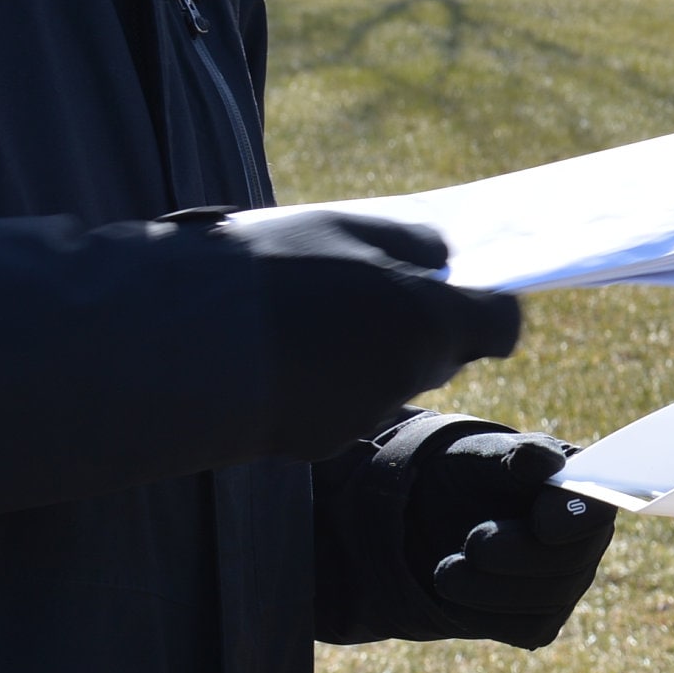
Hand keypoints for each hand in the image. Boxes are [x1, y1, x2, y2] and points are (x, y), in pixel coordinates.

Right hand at [221, 212, 522, 458]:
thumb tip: (442, 256)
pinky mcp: (316, 443)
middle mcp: (409, 378)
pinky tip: (270, 355)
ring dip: (359, 354)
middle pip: (439, 353)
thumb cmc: (266, 271)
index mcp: (431, 320)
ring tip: (297, 317)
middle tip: (359, 289)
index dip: (483, 306)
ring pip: (385, 381)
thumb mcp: (345, 228)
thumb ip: (408, 244)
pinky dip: (317, 385)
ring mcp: (363, 416)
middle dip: (414, 326)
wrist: (174, 342)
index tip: (459, 288)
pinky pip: (336, 407)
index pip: (499, 326)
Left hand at [403, 429, 615, 649]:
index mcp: (582, 490)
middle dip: (517, 557)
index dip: (573, 520)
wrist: (439, 517)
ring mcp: (567, 585)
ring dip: (489, 588)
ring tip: (445, 571)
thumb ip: (516, 457)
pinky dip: (483, 613)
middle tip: (472, 544)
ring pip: (546, 602)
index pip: (596, 509)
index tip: (541, 524)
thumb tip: (545, 461)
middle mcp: (586, 542)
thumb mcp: (484, 456)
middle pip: (572, 563)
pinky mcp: (541, 621)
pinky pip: (525, 629)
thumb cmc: (474, 478)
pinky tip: (454, 590)